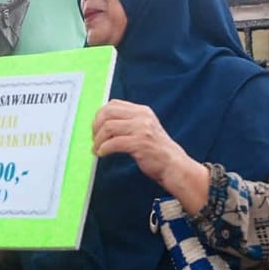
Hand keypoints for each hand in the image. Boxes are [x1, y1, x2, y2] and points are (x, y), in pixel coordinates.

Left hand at [92, 99, 209, 210]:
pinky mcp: (140, 143)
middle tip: (94, 139)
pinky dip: (104, 149)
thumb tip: (103, 124)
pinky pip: (114, 143)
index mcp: (142, 111)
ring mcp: (141, 129)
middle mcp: (142, 116)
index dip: (100, 115)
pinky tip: (102, 154)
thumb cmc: (157, 151)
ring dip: (98, 140)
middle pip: (107, 113)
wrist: (174, 165)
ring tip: (97, 149)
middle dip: (96, 126)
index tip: (96, 128)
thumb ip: (128, 123)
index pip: (113, 104)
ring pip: (108, 127)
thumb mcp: (144, 129)